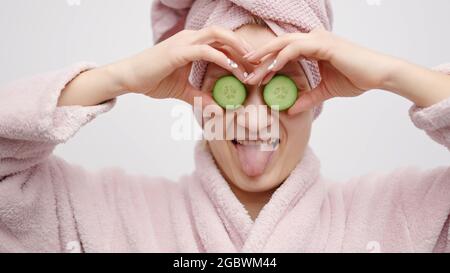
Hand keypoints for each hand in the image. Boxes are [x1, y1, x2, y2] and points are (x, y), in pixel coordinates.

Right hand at [112, 26, 250, 105]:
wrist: (129, 78)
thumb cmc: (152, 80)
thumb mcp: (182, 91)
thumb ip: (200, 97)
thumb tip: (217, 110)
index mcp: (192, 43)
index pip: (221, 41)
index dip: (239, 52)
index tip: (253, 68)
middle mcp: (190, 38)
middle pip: (224, 34)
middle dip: (243, 47)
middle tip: (258, 65)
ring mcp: (184, 41)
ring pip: (218, 36)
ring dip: (237, 49)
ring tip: (251, 66)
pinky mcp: (178, 51)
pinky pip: (206, 50)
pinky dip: (222, 58)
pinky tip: (234, 70)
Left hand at [244, 28, 402, 114]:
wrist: (378, 74)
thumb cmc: (356, 78)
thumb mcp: (325, 92)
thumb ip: (308, 98)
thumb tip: (291, 110)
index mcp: (313, 46)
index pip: (284, 51)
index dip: (268, 62)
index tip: (254, 75)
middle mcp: (313, 39)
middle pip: (279, 45)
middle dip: (260, 58)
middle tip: (244, 70)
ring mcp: (317, 39)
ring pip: (283, 45)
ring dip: (266, 59)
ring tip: (252, 73)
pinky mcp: (323, 43)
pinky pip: (295, 49)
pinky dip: (280, 58)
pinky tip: (270, 69)